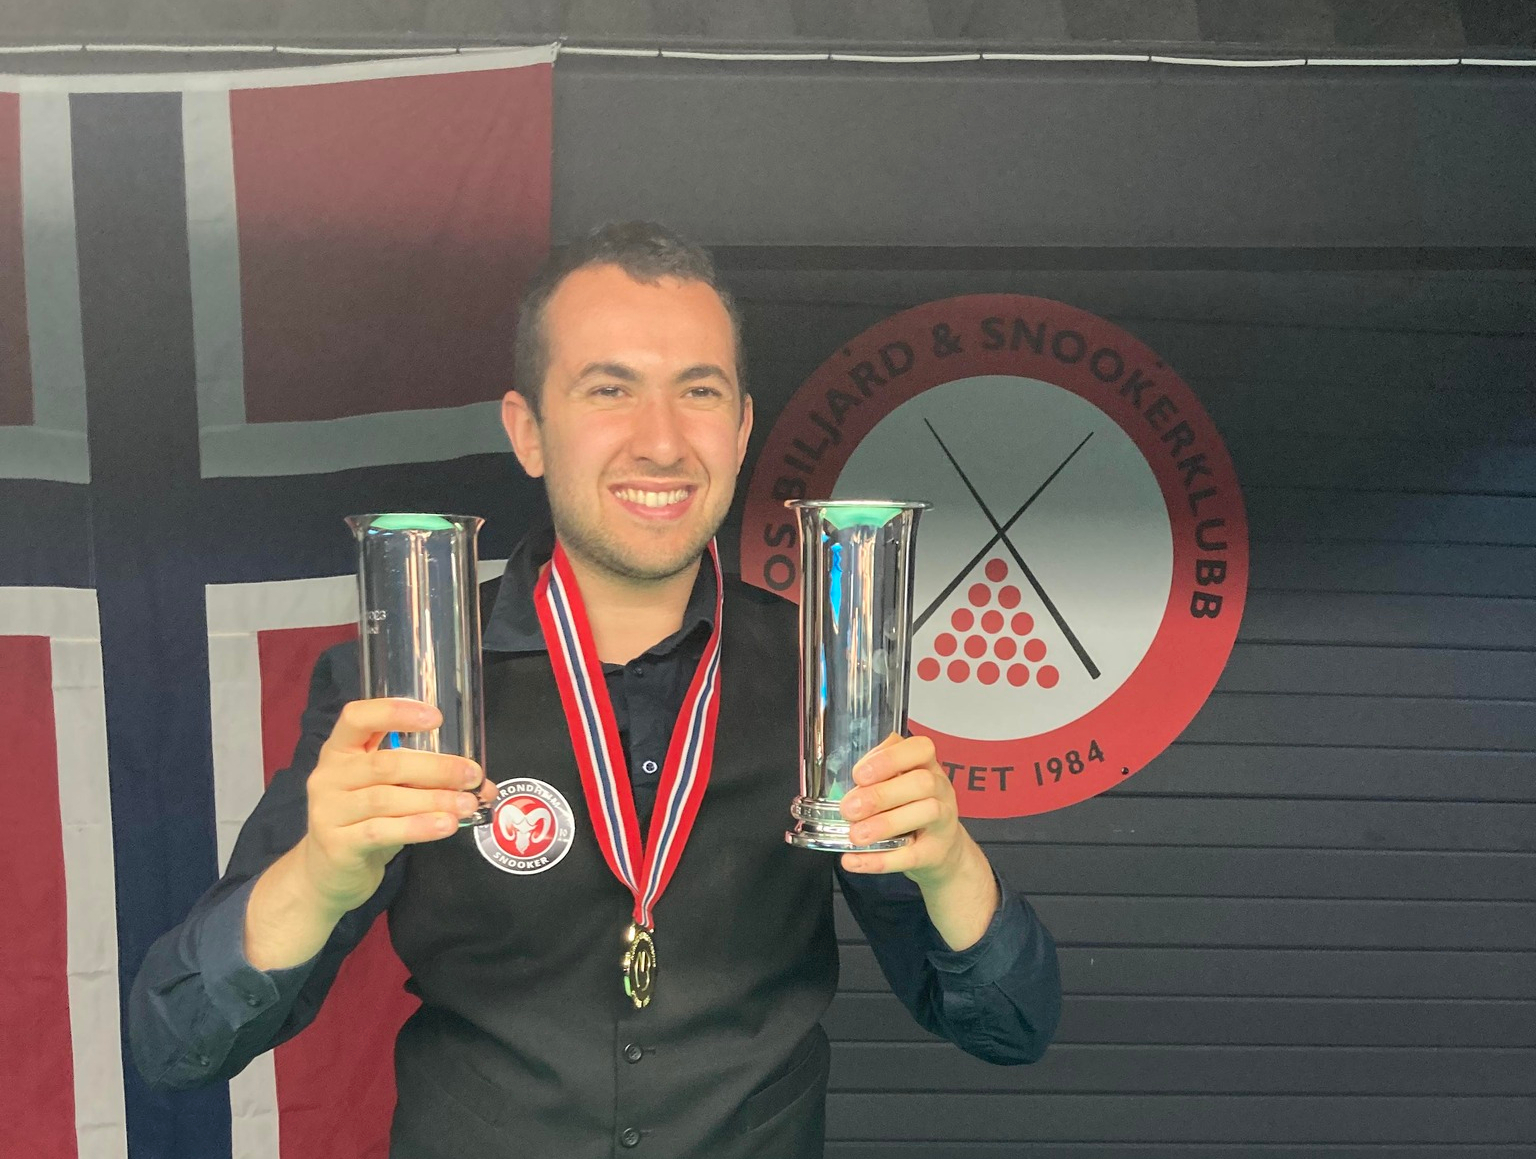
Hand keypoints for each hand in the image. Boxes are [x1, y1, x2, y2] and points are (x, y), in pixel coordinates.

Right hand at [297, 698, 494, 917]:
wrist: (329, 874)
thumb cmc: (365, 821)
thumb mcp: (391, 791)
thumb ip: (428, 780)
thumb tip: (483, 784)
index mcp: (340, 751)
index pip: (357, 718)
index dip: (395, 712)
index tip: (435, 717)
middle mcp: (329, 776)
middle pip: (385, 764)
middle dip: (436, 768)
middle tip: (472, 775)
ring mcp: (329, 811)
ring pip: (386, 799)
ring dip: (434, 800)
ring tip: (467, 804)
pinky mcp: (337, 845)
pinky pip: (382, 831)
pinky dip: (418, 827)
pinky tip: (446, 825)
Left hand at [837, 733, 968, 886]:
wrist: (942, 850)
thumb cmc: (912, 808)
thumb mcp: (898, 785)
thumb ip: (876, 777)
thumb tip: (843, 786)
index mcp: (927, 765)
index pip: (920, 748)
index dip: (889, 759)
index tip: (859, 775)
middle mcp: (941, 789)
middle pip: (921, 783)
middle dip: (881, 794)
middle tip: (848, 809)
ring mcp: (943, 821)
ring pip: (925, 814)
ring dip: (885, 824)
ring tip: (855, 835)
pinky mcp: (936, 853)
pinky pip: (912, 856)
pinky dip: (880, 860)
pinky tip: (854, 860)